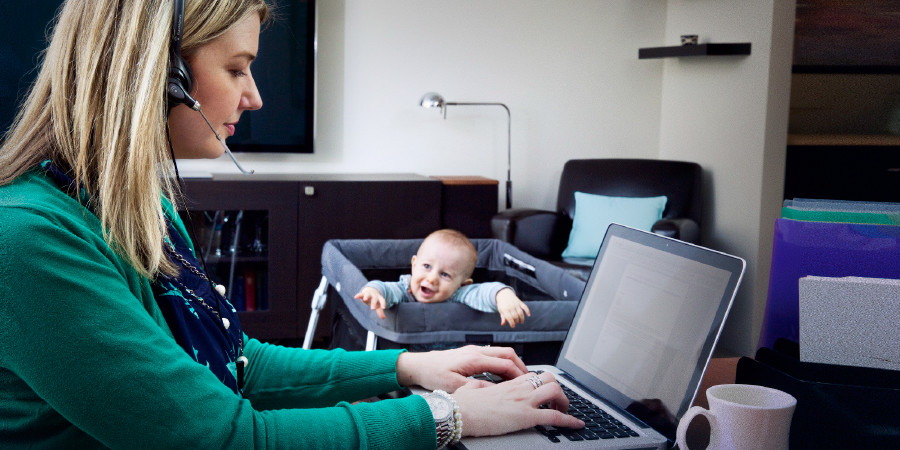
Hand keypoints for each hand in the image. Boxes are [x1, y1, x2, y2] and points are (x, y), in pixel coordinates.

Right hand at [354, 287, 386, 318]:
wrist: (371, 291)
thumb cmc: (376, 300)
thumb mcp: (378, 305)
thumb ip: (380, 312)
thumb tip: (383, 318)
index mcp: (379, 298)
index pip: (382, 301)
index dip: (383, 304)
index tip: (383, 308)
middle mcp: (374, 296)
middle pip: (374, 299)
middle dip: (373, 303)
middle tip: (373, 309)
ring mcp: (369, 294)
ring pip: (368, 295)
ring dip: (366, 296)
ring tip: (365, 299)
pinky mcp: (363, 294)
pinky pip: (360, 294)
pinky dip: (358, 295)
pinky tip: (355, 297)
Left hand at [396, 345, 527, 391]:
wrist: (419, 365)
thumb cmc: (433, 374)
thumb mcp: (454, 386)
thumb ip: (476, 388)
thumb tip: (496, 391)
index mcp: (474, 358)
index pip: (505, 363)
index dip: (518, 374)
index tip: (526, 383)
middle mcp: (476, 350)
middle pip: (507, 353)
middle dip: (521, 365)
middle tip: (528, 379)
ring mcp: (474, 349)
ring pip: (501, 352)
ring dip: (513, 362)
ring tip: (519, 377)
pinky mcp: (471, 352)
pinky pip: (493, 354)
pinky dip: (503, 362)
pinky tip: (503, 373)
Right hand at [451, 371, 584, 436]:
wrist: (458, 412)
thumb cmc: (463, 404)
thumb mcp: (472, 389)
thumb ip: (479, 386)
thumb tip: (477, 387)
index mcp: (508, 383)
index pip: (534, 376)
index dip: (543, 383)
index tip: (546, 392)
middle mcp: (519, 389)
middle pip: (549, 378)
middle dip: (558, 390)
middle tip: (558, 402)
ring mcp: (524, 401)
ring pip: (555, 392)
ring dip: (565, 402)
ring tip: (565, 412)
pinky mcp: (526, 416)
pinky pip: (554, 416)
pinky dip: (569, 421)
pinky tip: (577, 425)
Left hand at [496, 288, 529, 327]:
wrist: (504, 294)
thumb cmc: (502, 304)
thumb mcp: (501, 310)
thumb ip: (503, 317)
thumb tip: (503, 324)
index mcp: (505, 309)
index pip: (509, 318)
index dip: (512, 323)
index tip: (513, 326)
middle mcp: (511, 307)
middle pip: (515, 316)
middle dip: (516, 321)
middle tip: (516, 323)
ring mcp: (516, 304)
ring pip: (520, 313)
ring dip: (522, 318)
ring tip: (521, 322)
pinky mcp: (520, 302)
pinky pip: (525, 306)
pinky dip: (527, 311)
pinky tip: (529, 315)